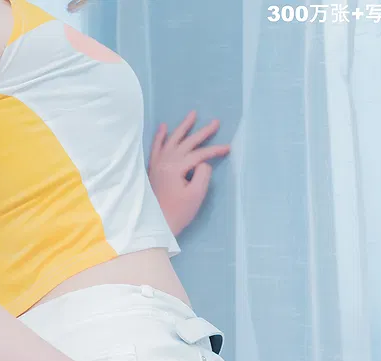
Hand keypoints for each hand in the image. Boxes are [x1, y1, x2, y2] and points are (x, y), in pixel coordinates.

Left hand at [148, 110, 230, 235]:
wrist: (155, 225)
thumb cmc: (177, 213)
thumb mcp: (195, 195)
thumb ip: (202, 175)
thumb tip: (203, 163)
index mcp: (175, 167)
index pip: (199, 154)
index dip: (214, 150)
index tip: (228, 149)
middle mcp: (164, 161)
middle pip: (186, 142)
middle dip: (202, 133)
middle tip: (216, 122)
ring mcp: (157, 164)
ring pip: (171, 140)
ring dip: (182, 127)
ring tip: (192, 114)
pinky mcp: (153, 169)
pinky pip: (156, 147)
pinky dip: (160, 136)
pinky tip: (163, 127)